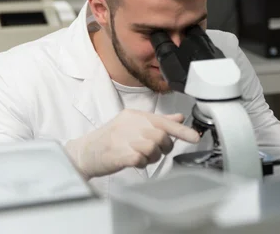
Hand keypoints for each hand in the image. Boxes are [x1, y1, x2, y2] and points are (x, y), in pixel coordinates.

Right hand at [65, 109, 199, 178]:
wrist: (84, 152)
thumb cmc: (110, 139)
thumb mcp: (133, 125)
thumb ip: (158, 121)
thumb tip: (179, 117)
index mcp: (136, 116)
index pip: (164, 121)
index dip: (182, 131)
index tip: (196, 137)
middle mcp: (131, 124)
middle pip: (162, 136)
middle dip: (163, 147)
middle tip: (155, 151)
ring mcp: (124, 139)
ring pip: (153, 148)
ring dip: (152, 157)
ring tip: (141, 156)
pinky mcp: (119, 154)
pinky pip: (141, 159)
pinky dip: (141, 163)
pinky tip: (133, 161)